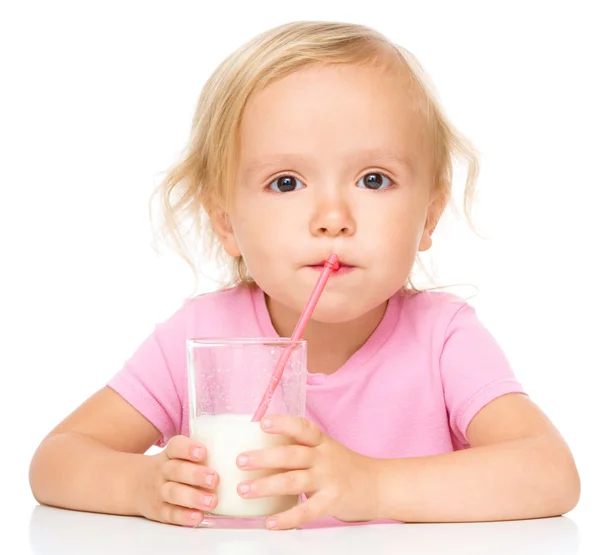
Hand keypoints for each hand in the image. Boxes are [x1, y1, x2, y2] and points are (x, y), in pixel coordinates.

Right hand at [137, 435, 219, 525]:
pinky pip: (170, 514)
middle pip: (176, 470)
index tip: (203, 452)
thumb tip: (237, 455)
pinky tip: (198, 516)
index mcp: (169, 454)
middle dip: (196, 475)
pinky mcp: (159, 510)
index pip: (176, 446)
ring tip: (212, 501)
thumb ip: (200, 454)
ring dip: (193, 497)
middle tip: (215, 479)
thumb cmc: (170, 467)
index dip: (188, 448)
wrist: (135, 484)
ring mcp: (159, 491)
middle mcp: (163, 471)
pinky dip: (184, 516)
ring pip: (174, 493)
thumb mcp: (177, 456)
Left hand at [235, 415, 377, 529]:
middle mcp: (324, 457)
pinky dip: (286, 518)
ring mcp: (328, 479)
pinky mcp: (332, 502)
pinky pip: (306, 511)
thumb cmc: (344, 467)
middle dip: (263, 457)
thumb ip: (300, 448)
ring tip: (244, 490)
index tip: (262, 422)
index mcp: (321, 442)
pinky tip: (269, 522)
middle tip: (240, 461)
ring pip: (293, 481)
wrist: (378, 486)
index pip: (302, 427)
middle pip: (291, 454)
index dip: (282, 423)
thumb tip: (262, 448)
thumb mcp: (326, 449)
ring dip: (265, 485)